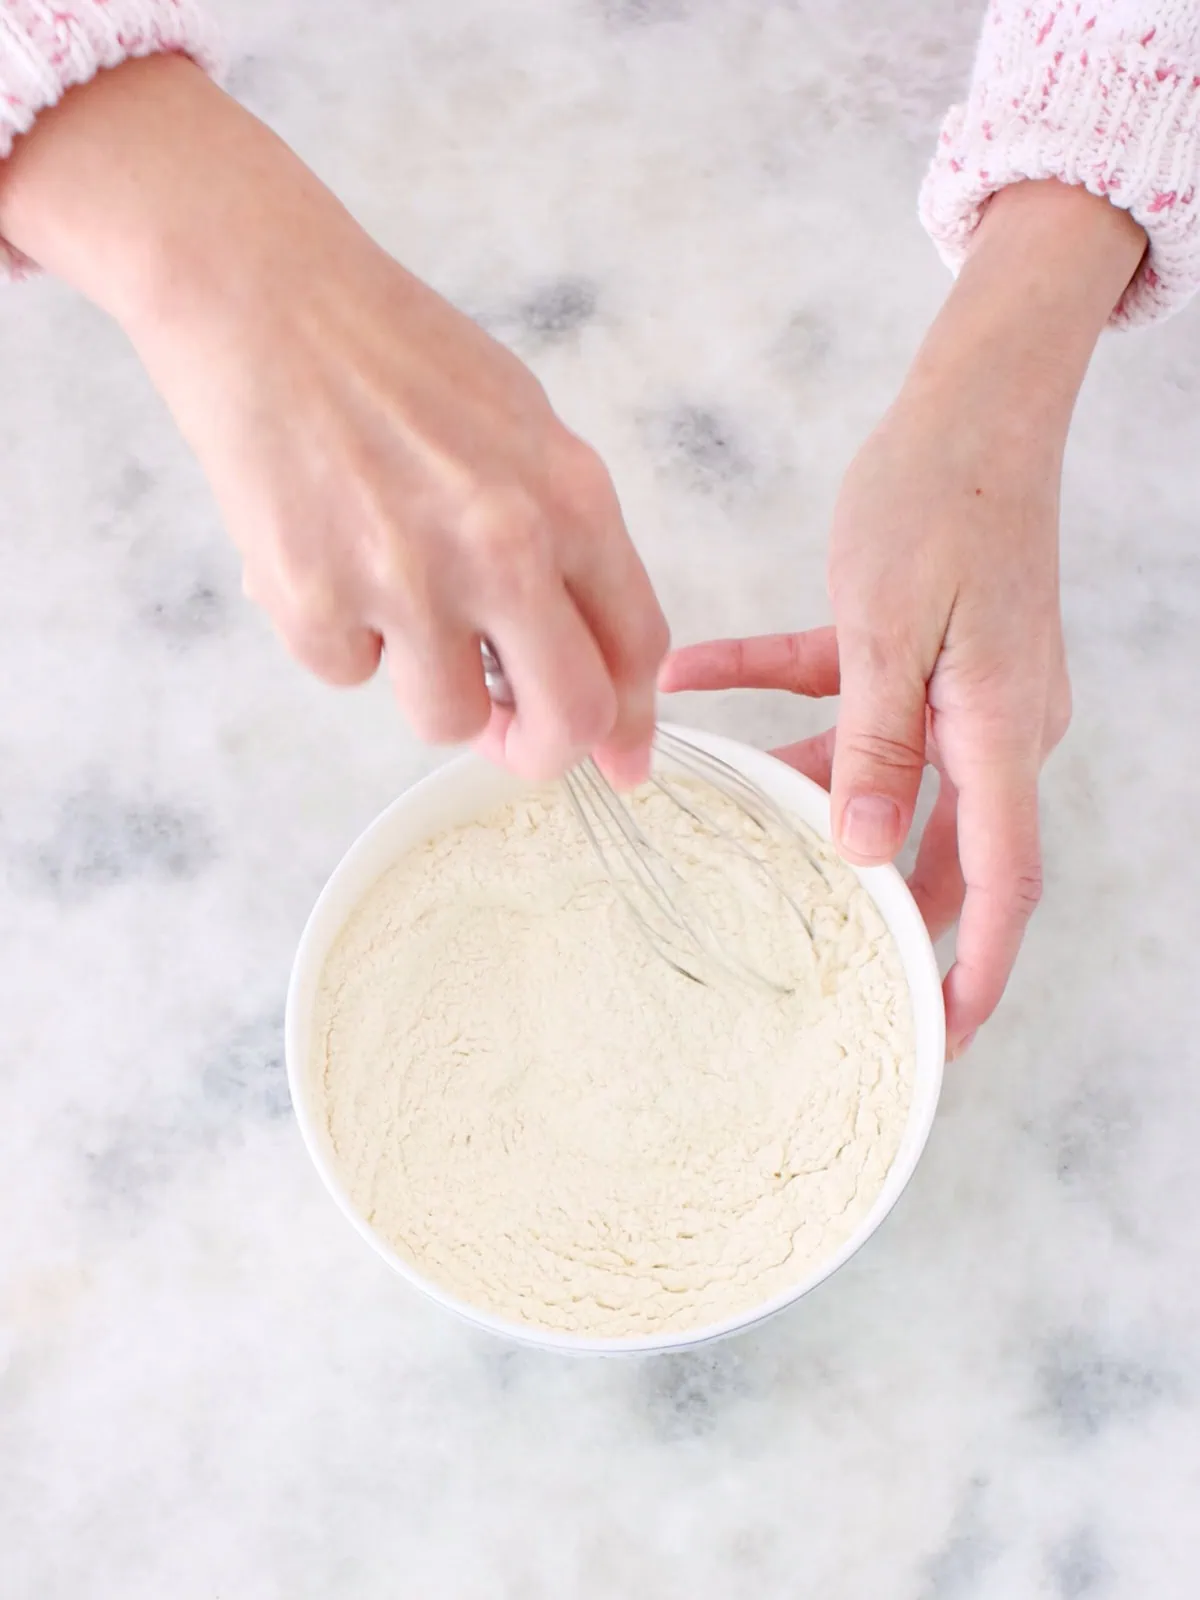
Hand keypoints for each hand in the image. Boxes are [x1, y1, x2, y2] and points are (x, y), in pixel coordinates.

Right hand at [0, 57, 666, 785]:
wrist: (263, 296)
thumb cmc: (393, 354)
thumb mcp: (519, 426)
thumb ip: (564, 541)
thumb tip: (588, 653)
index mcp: (570, 496)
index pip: (637, 646)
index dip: (631, 722)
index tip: (620, 759)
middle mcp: (502, 546)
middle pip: (569, 718)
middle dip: (545, 752)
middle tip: (514, 742)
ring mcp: (406, 578)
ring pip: (449, 720)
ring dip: (428, 686)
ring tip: (394, 600)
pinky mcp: (313, 599)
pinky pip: (347, 676)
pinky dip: (339, 639)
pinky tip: (327, 560)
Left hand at [664, 181, 1145, 1054]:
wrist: (973, 404)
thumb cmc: (942, 501)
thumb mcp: (890, 629)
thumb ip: (874, 745)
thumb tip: (863, 851)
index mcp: (1000, 730)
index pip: (1001, 880)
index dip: (977, 968)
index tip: (944, 1038)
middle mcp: (991, 722)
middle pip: (941, 844)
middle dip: (887, 909)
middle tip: (834, 976)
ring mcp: (961, 687)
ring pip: (882, 773)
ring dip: (810, 791)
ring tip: (732, 815)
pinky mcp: (919, 647)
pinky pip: (847, 693)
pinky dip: (780, 694)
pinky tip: (696, 678)